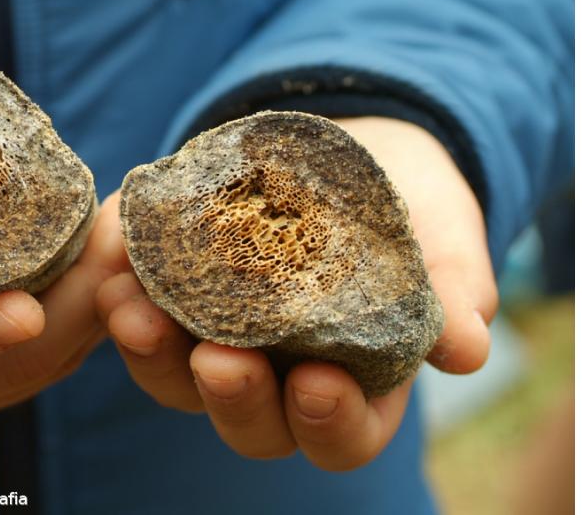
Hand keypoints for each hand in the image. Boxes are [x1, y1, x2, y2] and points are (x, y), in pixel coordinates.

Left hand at [95, 116, 497, 468]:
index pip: (344, 434)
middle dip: (232, 398)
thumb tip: (469, 349)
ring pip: (179, 380)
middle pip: (252, 424)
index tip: (315, 381)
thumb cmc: (408, 201)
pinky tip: (112, 266)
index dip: (329, 421)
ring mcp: (225, 343)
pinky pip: (144, 318)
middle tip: (215, 359)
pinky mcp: (179, 302)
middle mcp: (283, 380)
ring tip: (131, 308)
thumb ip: (453, 286)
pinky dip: (125, 296)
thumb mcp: (441, 232)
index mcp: (359, 384)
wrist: (346, 146)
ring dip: (151, 353)